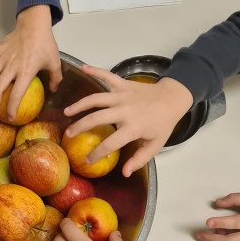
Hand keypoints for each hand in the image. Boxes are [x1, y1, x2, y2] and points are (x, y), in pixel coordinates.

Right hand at [0, 5, 61, 119]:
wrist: (33, 24)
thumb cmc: (44, 42)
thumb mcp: (54, 61)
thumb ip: (55, 78)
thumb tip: (53, 90)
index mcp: (26, 71)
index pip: (16, 95)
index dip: (11, 108)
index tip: (10, 117)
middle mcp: (12, 67)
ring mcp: (2, 59)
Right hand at [63, 66, 192, 176]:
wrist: (172, 99)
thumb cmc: (163, 123)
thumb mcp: (155, 145)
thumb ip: (139, 159)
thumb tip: (125, 173)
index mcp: (133, 127)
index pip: (110, 143)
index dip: (97, 153)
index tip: (87, 160)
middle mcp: (125, 110)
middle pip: (96, 118)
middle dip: (80, 127)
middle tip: (69, 134)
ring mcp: (123, 95)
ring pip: (96, 98)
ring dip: (80, 105)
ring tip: (67, 112)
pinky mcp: (123, 84)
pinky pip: (107, 76)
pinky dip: (95, 70)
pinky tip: (83, 68)